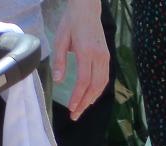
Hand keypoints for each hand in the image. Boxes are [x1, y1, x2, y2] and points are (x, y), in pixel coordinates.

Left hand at [52, 0, 109, 120]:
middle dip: (85, 102)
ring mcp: (106, 59)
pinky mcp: (107, 59)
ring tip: (82, 108)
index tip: (71, 108)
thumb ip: (60, 60)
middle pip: (95, 86)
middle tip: (76, 115)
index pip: (84, 80)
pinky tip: (89, 96)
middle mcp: (100, 58)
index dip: (78, 96)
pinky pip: (104, 79)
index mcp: (87, 52)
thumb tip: (58, 81)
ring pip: (102, 85)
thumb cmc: (71, 23)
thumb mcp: (60, 39)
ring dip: (92, 99)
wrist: (87, 10)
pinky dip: (97, 90)